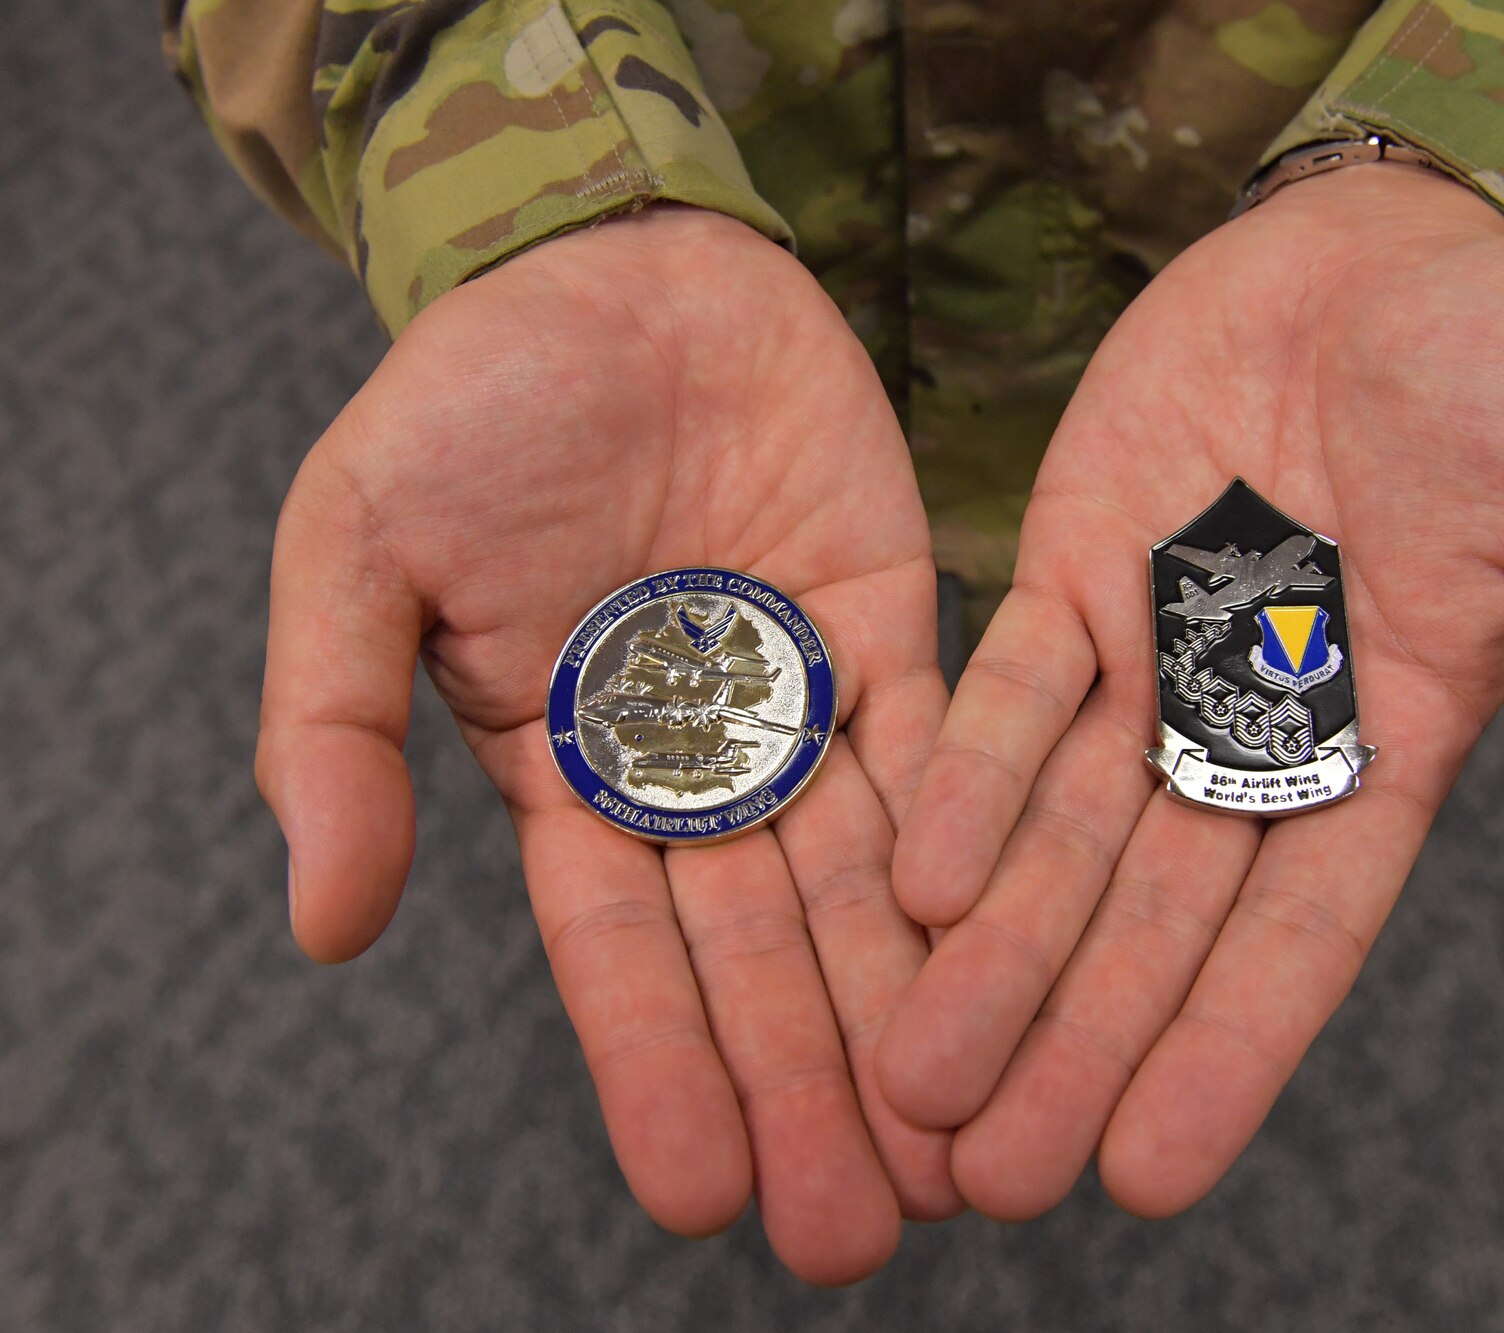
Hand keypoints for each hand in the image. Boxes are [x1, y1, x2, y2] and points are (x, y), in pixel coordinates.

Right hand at [257, 207, 957, 1282]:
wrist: (609, 260)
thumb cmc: (468, 397)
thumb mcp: (357, 550)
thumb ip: (336, 730)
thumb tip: (325, 928)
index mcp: (570, 770)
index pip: (620, 953)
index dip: (663, 1068)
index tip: (706, 1194)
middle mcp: (699, 764)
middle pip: (764, 954)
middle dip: (810, 1087)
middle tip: (863, 1232)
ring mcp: (805, 704)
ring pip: (868, 889)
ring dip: (911, 1016)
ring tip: (958, 1155)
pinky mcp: (900, 632)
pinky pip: (951, 759)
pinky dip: (982, 862)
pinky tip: (1021, 968)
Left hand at [878, 165, 1503, 1219]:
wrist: (1396, 240)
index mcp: (1391, 748)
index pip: (1301, 934)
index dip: (1226, 1049)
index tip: (1146, 1172)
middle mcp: (1258, 733)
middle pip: (1152, 918)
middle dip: (1070, 1039)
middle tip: (986, 1175)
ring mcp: (1155, 658)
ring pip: (1061, 834)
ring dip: (988, 952)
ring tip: (912, 1080)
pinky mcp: (1073, 570)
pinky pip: (1011, 690)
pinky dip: (969, 779)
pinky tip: (909, 880)